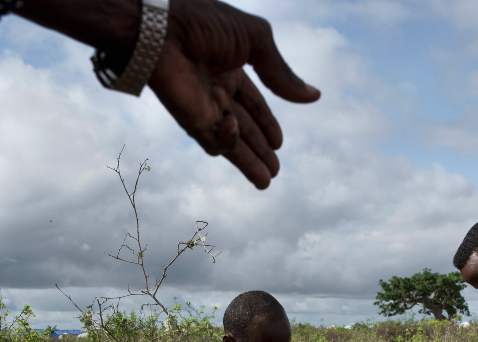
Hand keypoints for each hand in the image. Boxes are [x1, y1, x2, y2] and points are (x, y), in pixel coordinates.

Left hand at [149, 0, 320, 188]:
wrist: (164, 29)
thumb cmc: (207, 24)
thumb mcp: (256, 41)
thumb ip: (282, 73)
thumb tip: (313, 96)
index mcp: (232, 69)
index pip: (254, 104)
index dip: (267, 124)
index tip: (279, 143)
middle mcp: (218, 91)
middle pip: (245, 129)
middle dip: (260, 151)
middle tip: (275, 171)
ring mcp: (204, 108)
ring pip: (231, 143)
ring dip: (248, 163)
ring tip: (266, 181)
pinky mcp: (191, 120)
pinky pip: (214, 141)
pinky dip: (228, 140)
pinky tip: (233, 126)